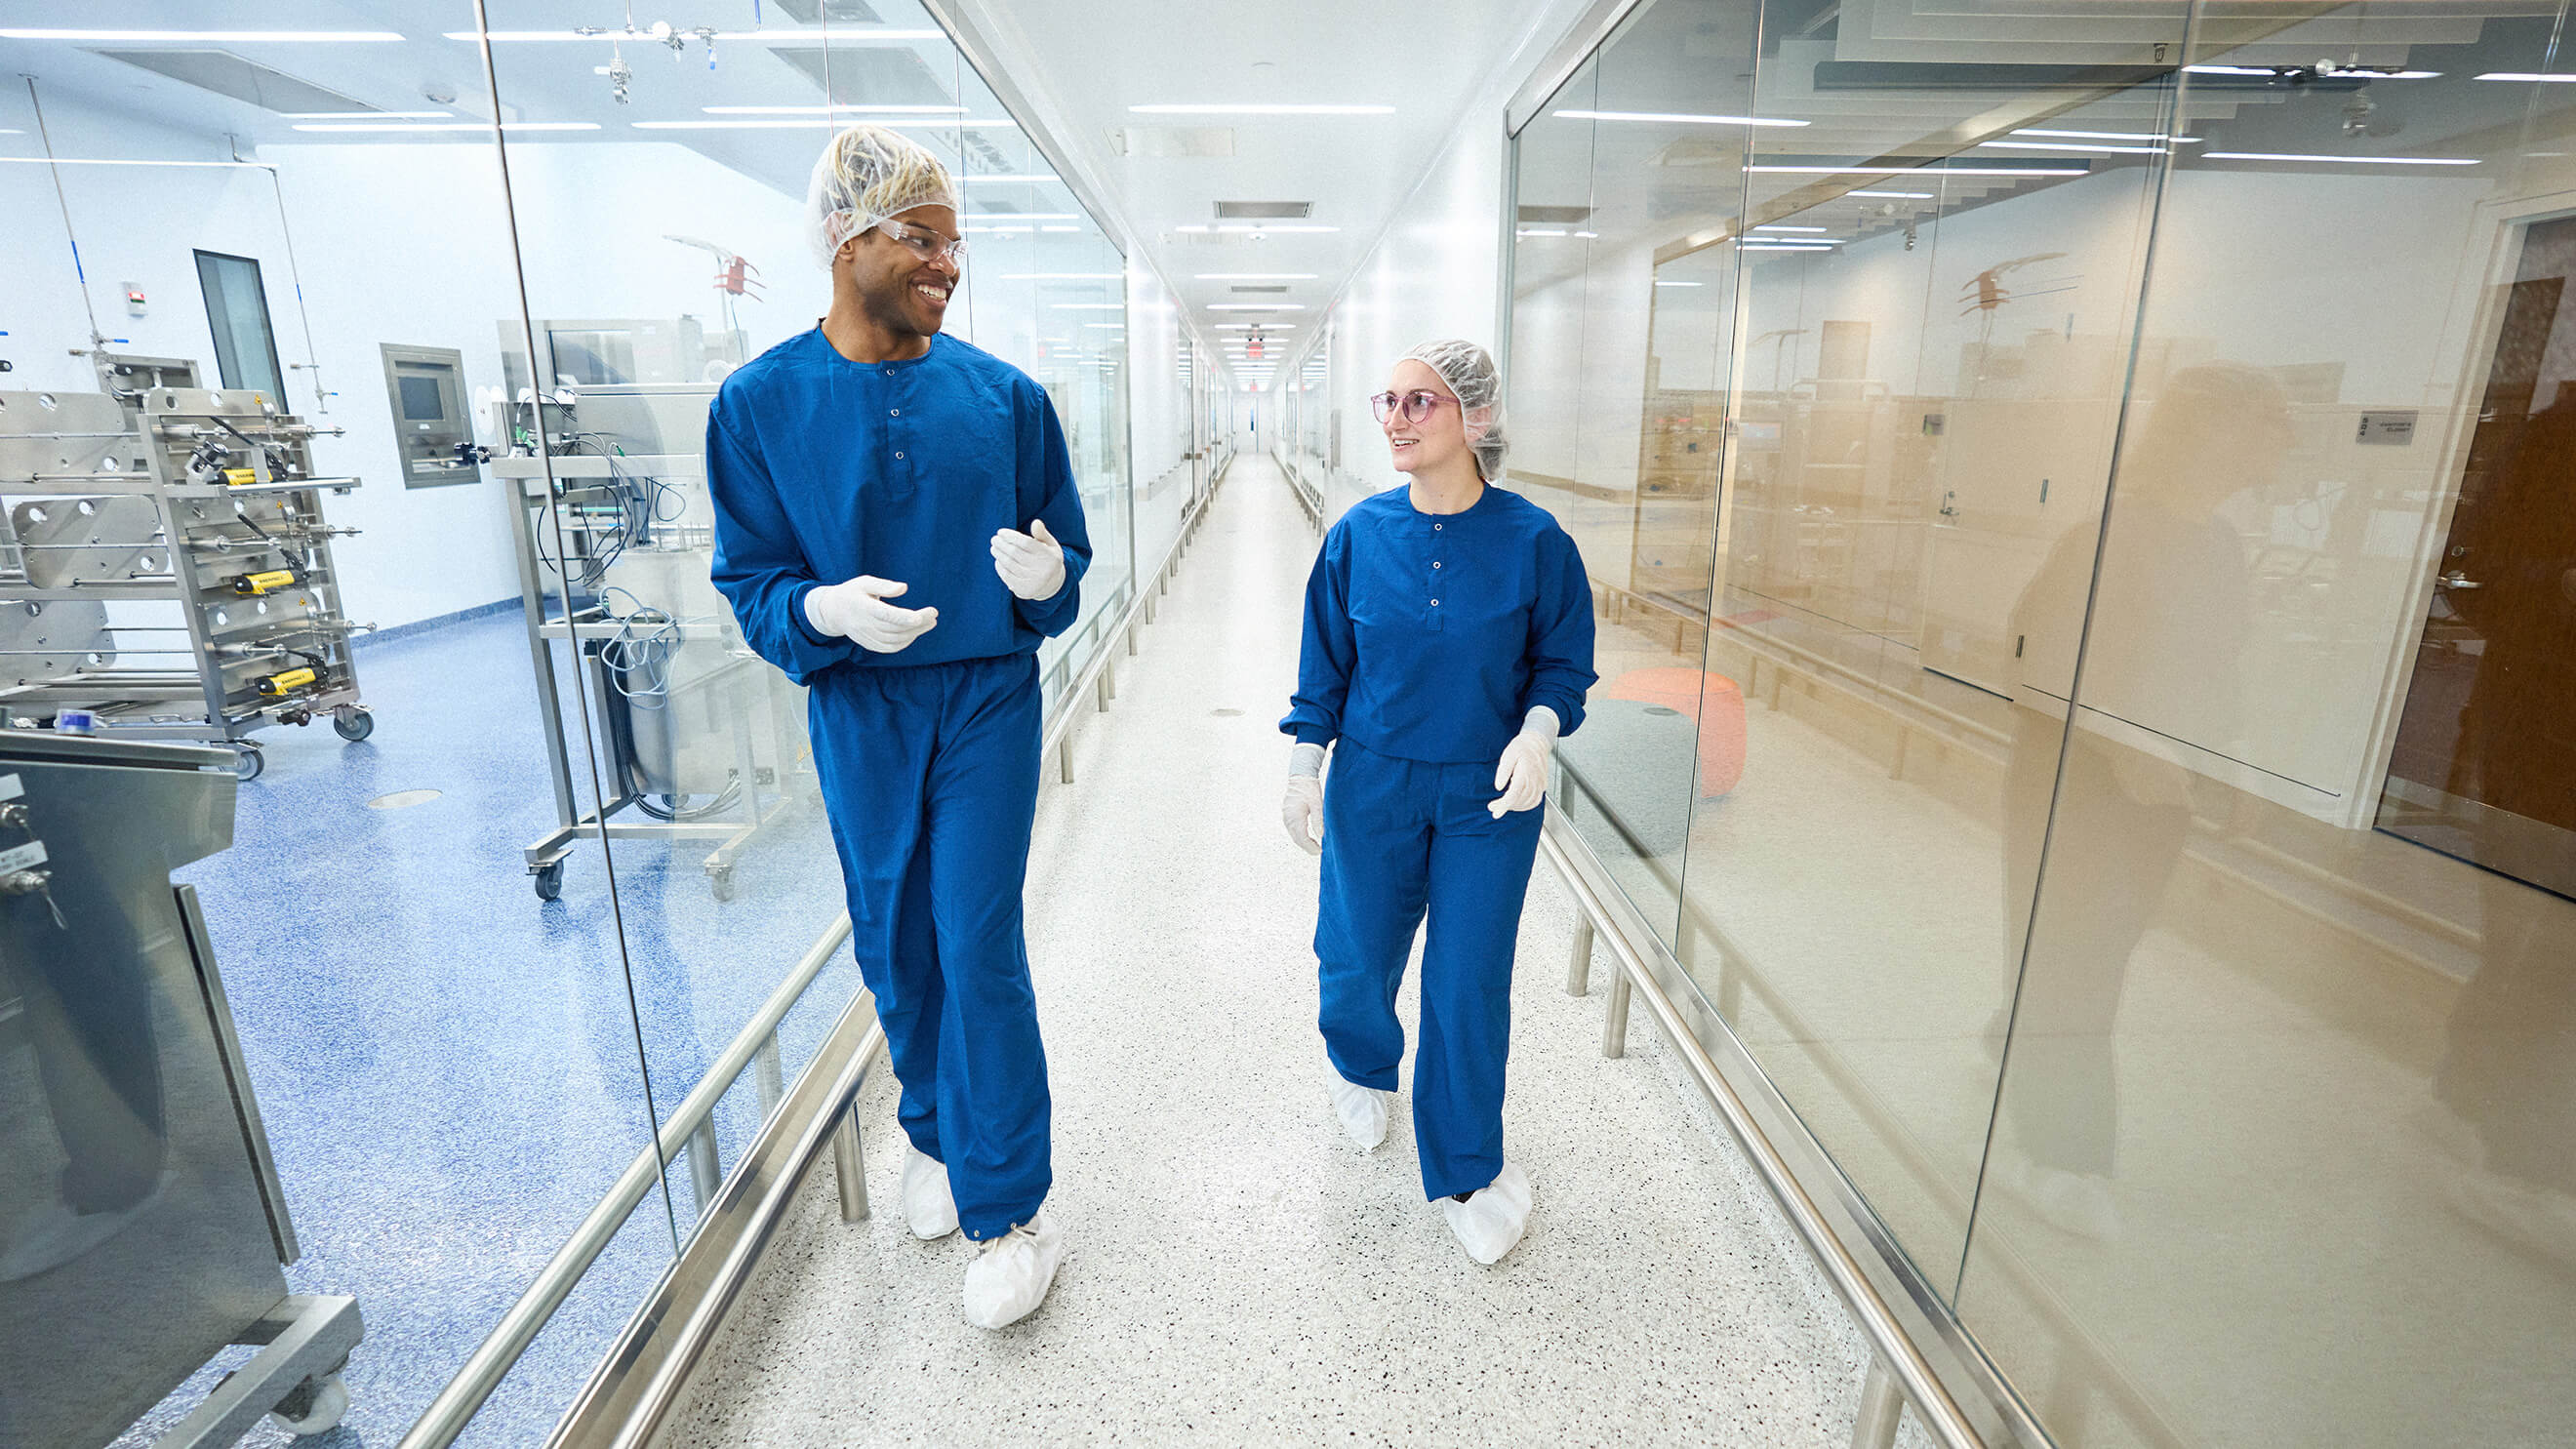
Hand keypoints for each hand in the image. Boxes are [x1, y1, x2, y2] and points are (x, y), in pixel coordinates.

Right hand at [804, 575, 937, 653]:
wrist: (832, 612)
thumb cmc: (852, 592)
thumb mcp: (864, 582)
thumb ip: (884, 585)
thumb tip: (904, 588)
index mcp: (864, 607)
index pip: (886, 615)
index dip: (905, 617)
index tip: (922, 615)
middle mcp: (865, 625)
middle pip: (895, 628)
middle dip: (918, 623)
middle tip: (934, 614)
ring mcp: (866, 637)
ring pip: (895, 640)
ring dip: (915, 633)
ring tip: (931, 623)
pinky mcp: (868, 644)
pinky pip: (889, 648)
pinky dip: (905, 643)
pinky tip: (915, 633)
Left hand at [992, 518, 1066, 600]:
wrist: (1052, 585)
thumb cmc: (1048, 559)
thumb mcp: (1050, 545)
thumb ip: (1042, 533)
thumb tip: (1036, 522)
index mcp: (1051, 557)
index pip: (1026, 543)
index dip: (1011, 536)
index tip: (1001, 532)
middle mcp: (1043, 571)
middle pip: (1015, 553)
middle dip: (1002, 544)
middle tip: (994, 539)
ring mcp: (1033, 582)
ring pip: (1009, 564)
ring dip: (999, 554)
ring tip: (994, 548)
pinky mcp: (1024, 591)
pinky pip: (1007, 576)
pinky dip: (1000, 567)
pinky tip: (998, 560)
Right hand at [1283, 775, 1322, 854]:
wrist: (1300, 777)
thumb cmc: (1310, 789)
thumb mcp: (1318, 803)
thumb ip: (1318, 820)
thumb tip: (1321, 836)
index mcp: (1295, 817)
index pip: (1302, 838)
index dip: (1311, 847)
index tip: (1320, 851)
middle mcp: (1288, 818)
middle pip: (1297, 839)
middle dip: (1307, 847)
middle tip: (1318, 851)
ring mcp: (1286, 817)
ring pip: (1294, 835)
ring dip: (1303, 842)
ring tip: (1315, 846)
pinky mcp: (1286, 815)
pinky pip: (1292, 830)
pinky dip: (1300, 835)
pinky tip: (1308, 837)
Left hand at [1489, 707, 1560, 817]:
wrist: (1537, 742)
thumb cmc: (1522, 747)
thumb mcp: (1508, 755)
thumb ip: (1503, 771)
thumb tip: (1498, 787)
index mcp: (1525, 773)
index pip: (1514, 795)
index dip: (1504, 806)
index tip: (1495, 812)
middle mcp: (1535, 781)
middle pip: (1519, 801)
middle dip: (1505, 807)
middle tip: (1493, 806)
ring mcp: (1540, 784)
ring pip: (1527, 803)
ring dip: (1514, 807)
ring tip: (1503, 804)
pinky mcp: (1542, 786)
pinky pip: (1535, 801)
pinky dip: (1525, 806)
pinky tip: (1516, 804)